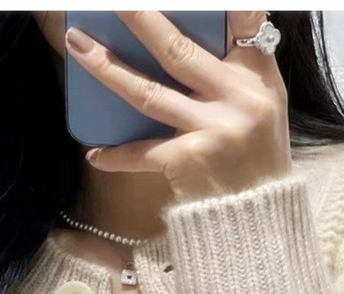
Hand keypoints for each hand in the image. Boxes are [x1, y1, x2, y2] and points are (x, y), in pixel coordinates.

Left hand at [63, 10, 292, 202]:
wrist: (260, 221)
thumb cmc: (257, 160)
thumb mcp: (265, 107)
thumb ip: (238, 69)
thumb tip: (194, 35)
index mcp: (258, 78)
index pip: (244, 19)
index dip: (218, 2)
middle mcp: (237, 99)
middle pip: (177, 50)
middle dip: (139, 18)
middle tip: (111, 0)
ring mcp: (212, 130)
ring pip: (149, 92)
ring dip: (108, 68)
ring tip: (78, 45)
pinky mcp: (188, 162)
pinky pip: (142, 153)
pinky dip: (117, 155)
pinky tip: (95, 154)